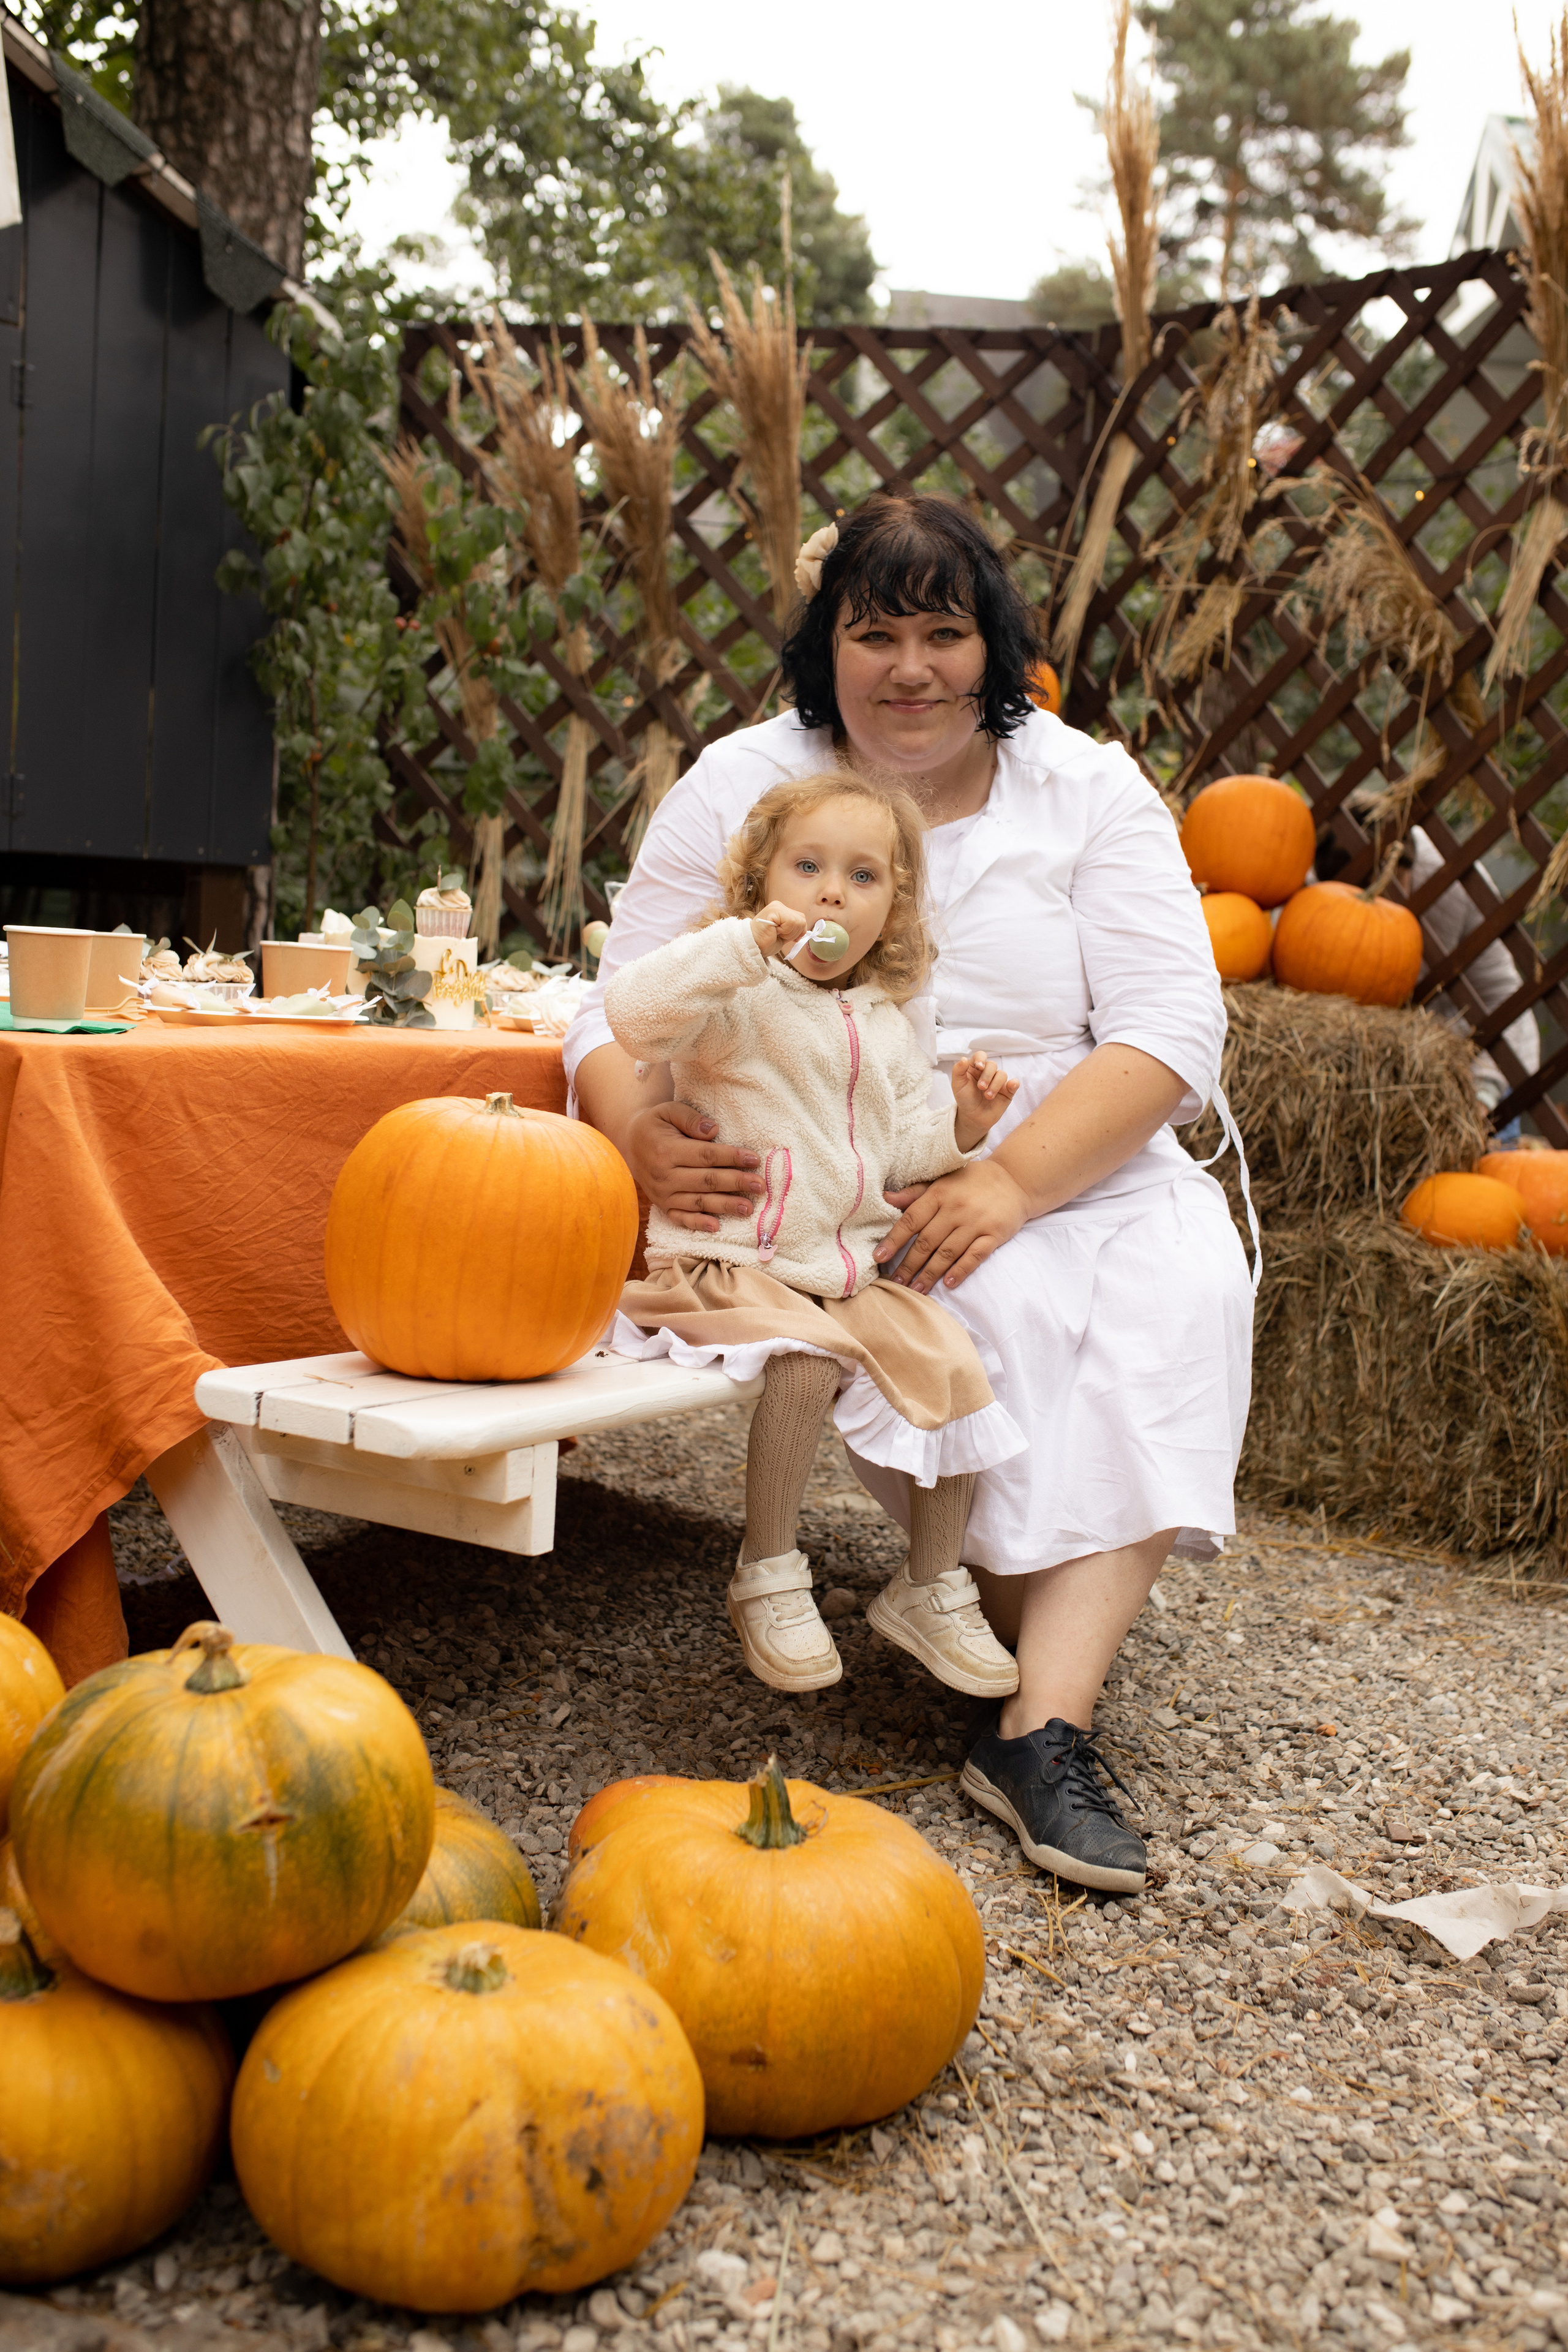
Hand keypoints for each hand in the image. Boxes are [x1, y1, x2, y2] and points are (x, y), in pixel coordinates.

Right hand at [627, 1100, 762, 1231]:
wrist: (630, 1143)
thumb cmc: (656, 1124)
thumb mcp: (669, 1111)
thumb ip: (691, 1118)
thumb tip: (714, 1130)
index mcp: (666, 1150)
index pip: (706, 1156)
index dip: (732, 1157)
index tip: (754, 1159)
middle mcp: (664, 1176)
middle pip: (706, 1181)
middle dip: (736, 1183)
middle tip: (760, 1185)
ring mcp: (662, 1194)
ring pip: (698, 1202)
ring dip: (725, 1205)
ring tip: (748, 1208)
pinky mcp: (663, 1206)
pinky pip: (681, 1218)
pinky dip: (698, 1224)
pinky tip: (716, 1226)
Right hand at [751, 901, 810, 957]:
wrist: (752, 946)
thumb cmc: (766, 942)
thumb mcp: (785, 935)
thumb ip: (795, 930)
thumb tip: (806, 932)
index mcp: (782, 910)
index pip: (801, 919)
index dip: (798, 932)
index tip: (785, 936)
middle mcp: (779, 906)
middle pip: (801, 920)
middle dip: (794, 933)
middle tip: (779, 935)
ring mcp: (776, 907)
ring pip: (798, 922)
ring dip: (789, 933)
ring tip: (776, 933)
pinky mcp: (774, 911)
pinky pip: (791, 922)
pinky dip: (785, 931)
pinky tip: (774, 931)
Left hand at [872, 1158, 1029, 1291]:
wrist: (1016, 1180)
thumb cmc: (972, 1181)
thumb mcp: (942, 1180)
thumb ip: (915, 1192)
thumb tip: (885, 1197)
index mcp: (939, 1194)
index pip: (912, 1219)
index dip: (894, 1239)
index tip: (878, 1257)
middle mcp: (956, 1209)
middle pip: (927, 1241)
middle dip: (909, 1265)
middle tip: (896, 1283)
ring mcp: (976, 1223)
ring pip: (948, 1252)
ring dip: (930, 1274)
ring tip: (916, 1290)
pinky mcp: (994, 1235)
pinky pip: (975, 1256)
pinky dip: (961, 1270)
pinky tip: (948, 1284)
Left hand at [950, 1049, 1019, 1138]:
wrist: (973, 1117)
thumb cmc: (965, 1099)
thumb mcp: (957, 1085)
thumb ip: (958, 1071)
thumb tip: (964, 1058)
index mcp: (975, 1068)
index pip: (981, 1055)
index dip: (981, 1058)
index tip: (979, 1067)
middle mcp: (988, 1072)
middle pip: (992, 1064)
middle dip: (987, 1076)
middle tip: (981, 1088)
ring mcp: (998, 1081)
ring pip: (1002, 1074)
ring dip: (995, 1085)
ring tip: (988, 1096)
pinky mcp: (1007, 1091)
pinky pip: (1014, 1083)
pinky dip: (1014, 1083)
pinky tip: (1010, 1086)